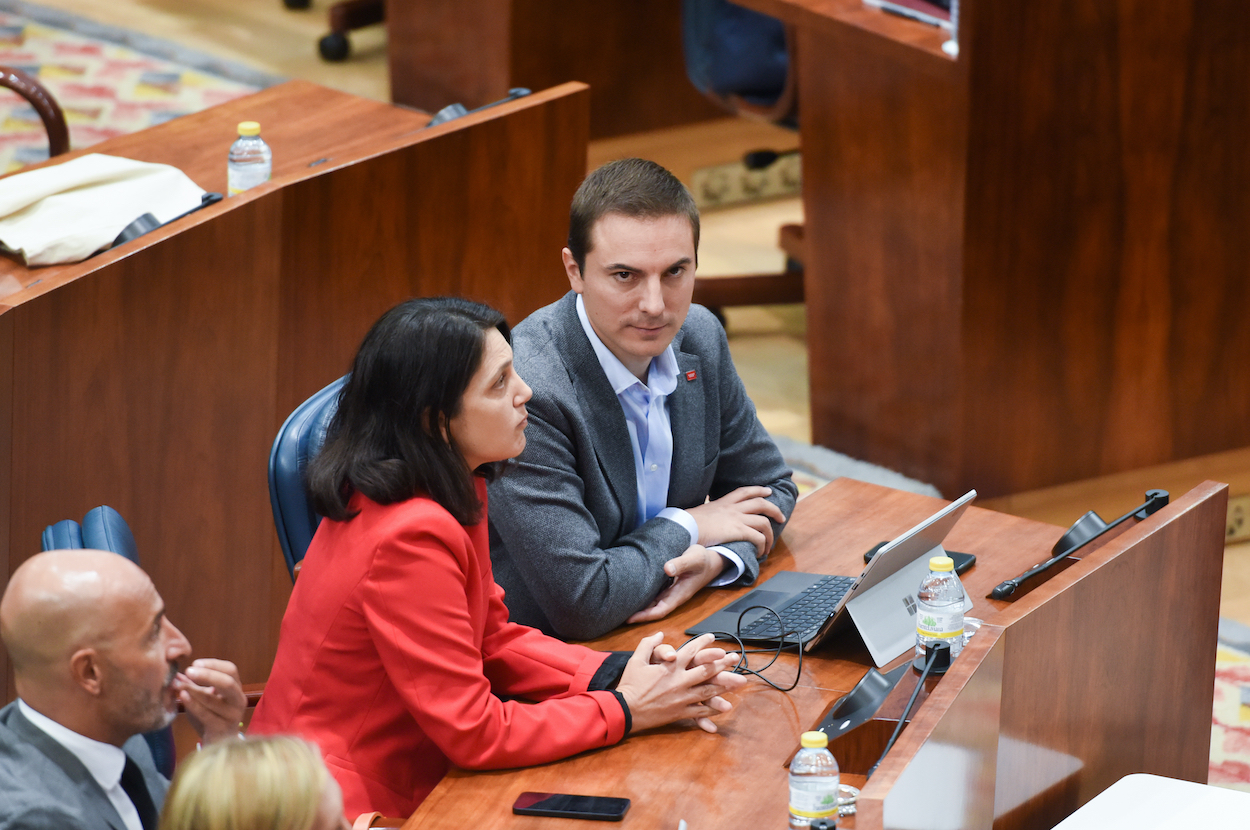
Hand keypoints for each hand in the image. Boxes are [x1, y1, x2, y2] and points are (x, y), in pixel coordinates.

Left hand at [173, 658, 245, 743]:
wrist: (217, 744)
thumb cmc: (211, 717)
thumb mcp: (203, 698)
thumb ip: (193, 685)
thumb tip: (176, 673)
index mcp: (236, 689)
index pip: (230, 670)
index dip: (213, 664)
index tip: (194, 663)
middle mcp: (238, 700)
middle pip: (228, 682)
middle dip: (207, 674)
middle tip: (188, 670)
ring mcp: (232, 715)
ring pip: (213, 699)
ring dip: (193, 690)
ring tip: (178, 684)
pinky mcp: (222, 728)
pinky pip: (206, 714)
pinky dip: (193, 704)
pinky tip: (183, 696)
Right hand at [616, 632, 746, 733]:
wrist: (625, 709)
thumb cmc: (630, 684)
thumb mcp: (636, 660)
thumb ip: (648, 644)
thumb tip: (659, 633)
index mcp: (670, 667)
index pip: (691, 651)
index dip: (703, 643)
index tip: (713, 637)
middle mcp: (679, 681)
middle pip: (706, 670)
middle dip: (722, 664)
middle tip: (735, 658)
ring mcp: (681, 698)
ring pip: (707, 690)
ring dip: (723, 685)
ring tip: (737, 681)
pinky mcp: (680, 713)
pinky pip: (699, 711)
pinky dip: (712, 709)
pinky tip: (723, 707)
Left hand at [627, 545, 721, 623]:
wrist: (712, 560)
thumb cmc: (703, 559)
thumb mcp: (694, 559)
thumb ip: (681, 563)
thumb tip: (667, 568)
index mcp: (680, 594)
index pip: (660, 610)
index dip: (645, 616)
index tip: (630, 618)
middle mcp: (674, 596)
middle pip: (654, 610)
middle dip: (638, 614)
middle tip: (618, 614)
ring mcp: (672, 592)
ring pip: (653, 603)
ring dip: (640, 607)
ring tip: (622, 606)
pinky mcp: (669, 585)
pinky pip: (655, 595)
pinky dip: (644, 597)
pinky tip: (633, 594)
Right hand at [686, 486, 784, 558]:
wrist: (684, 527)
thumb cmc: (687, 524)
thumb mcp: (699, 514)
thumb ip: (707, 516)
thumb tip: (704, 523)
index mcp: (723, 502)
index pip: (744, 492)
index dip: (758, 490)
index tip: (767, 491)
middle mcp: (732, 508)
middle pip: (761, 503)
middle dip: (774, 509)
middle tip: (780, 517)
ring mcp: (736, 519)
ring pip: (763, 521)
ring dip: (770, 534)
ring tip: (770, 544)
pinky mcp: (738, 531)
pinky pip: (758, 537)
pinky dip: (762, 545)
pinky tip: (760, 552)